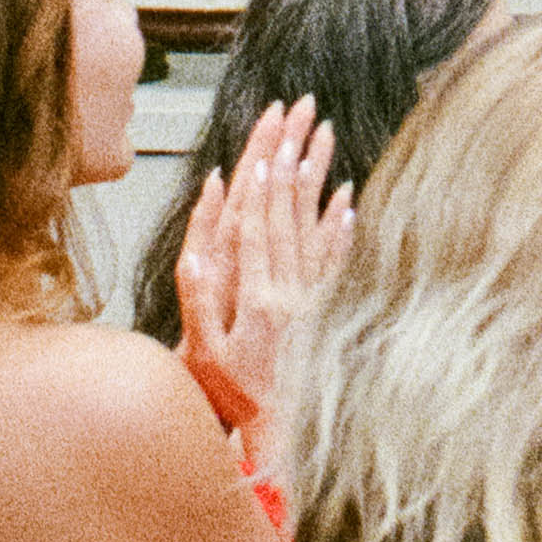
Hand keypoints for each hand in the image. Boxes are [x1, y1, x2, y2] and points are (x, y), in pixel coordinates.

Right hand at [169, 98, 353, 449]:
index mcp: (256, 295)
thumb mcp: (206, 353)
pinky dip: (340, 223)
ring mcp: (311, 294)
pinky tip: (347, 195)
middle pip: (288, 210)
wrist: (288, 428)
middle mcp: (288, 287)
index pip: (256, 227)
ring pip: (314, 222)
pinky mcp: (325, 305)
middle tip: (299, 113)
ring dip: (318, 176)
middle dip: (291, 156)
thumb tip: (195, 252)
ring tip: (325, 134)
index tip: (263, 145)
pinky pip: (335, 256)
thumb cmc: (238, 395)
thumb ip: (199, 300)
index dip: (259, 184)